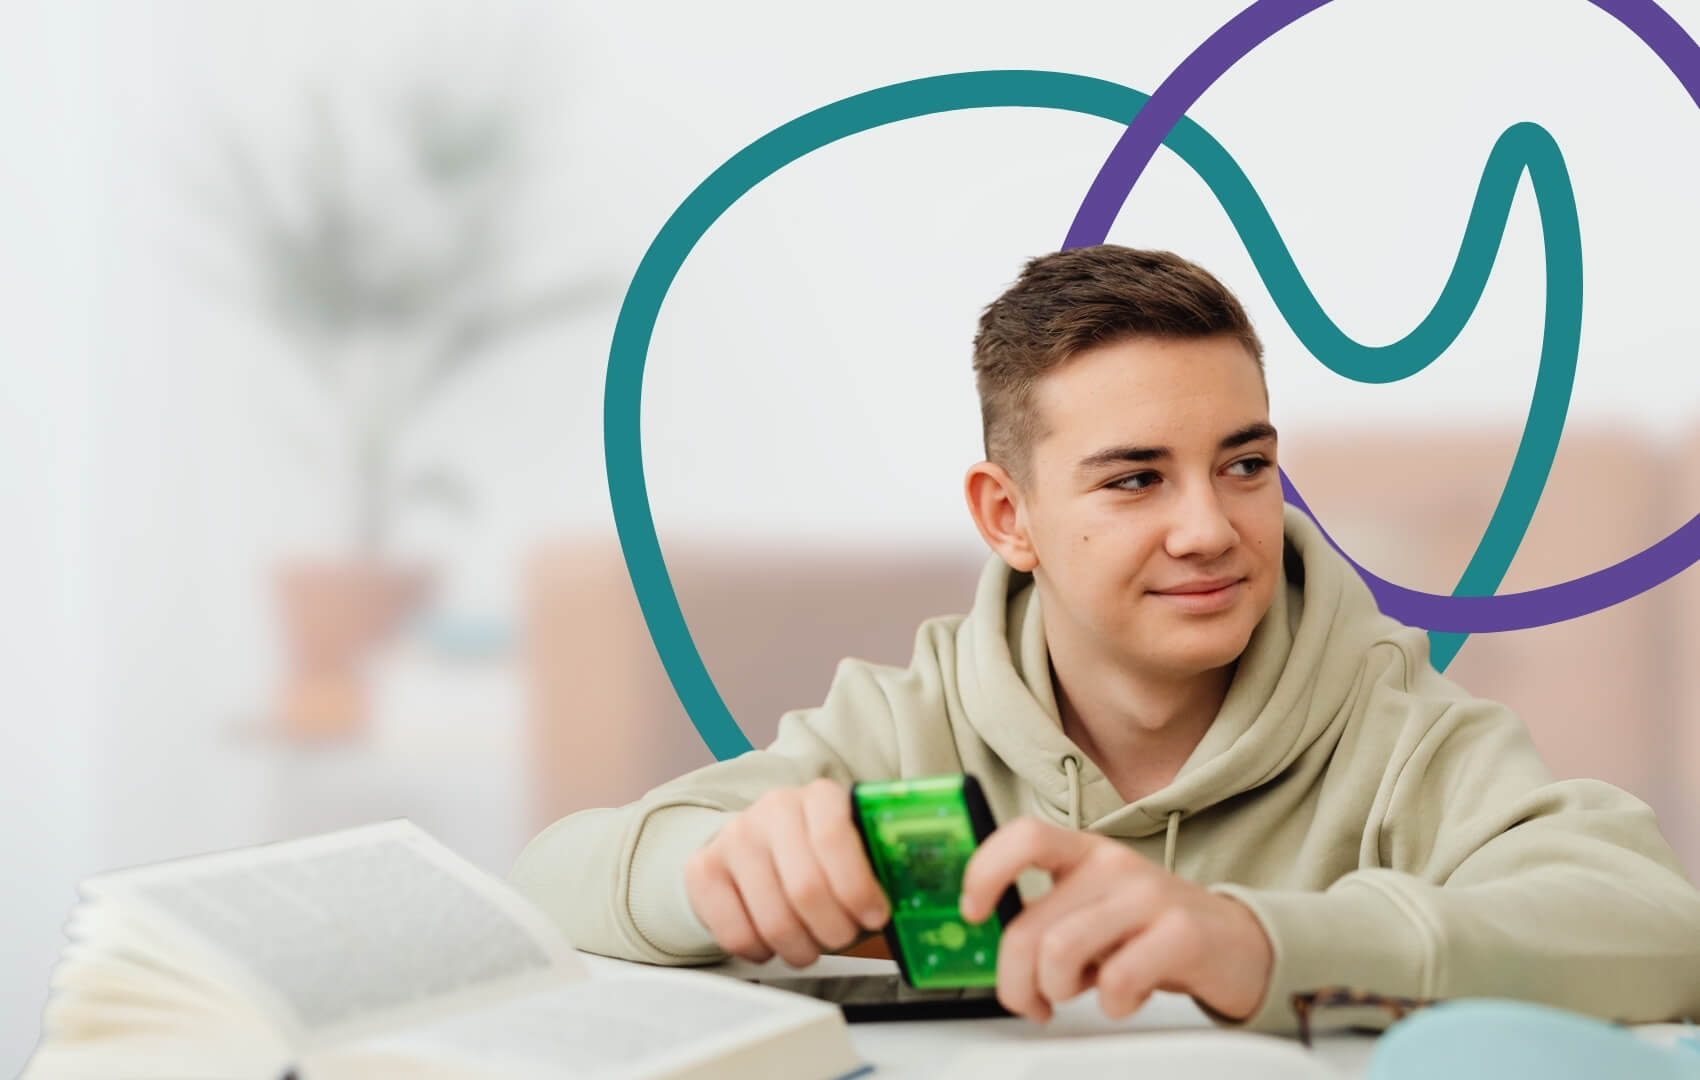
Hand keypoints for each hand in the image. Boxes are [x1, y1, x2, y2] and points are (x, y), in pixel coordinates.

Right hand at [683, 778, 889, 966]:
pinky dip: (762, 951)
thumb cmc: (820, 856)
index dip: (858, 887)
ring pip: (773, 920)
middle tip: (843, 937)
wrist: (758, 845)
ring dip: (801, 948)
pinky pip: (735, 934)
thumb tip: (920, 900)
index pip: (834, 837)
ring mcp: (734, 837)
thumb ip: (883, 865)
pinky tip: (773, 941)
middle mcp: (773, 809)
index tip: (876, 916)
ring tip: (812, 945)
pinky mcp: (702, 869)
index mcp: (819, 797)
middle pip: (806, 888)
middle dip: (834, 930)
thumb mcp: (857, 847)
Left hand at [959, 817, 1271, 1023]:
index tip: (973, 912)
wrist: (1238, 944)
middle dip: (1017, 981)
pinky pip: (1117, 981)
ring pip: (1061, 953)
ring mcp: (1149, 895)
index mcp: (1085, 853)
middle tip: (1032, 1000)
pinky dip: (1113, 1004)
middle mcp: (1113, 865)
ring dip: (1059, 991)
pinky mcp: (1182, 933)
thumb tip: (995, 949)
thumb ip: (1048, 917)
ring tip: (1083, 992)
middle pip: (1029, 926)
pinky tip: (1127, 996)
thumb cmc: (1152, 931)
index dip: (985, 871)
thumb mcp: (1094, 909)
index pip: (1023, 837)